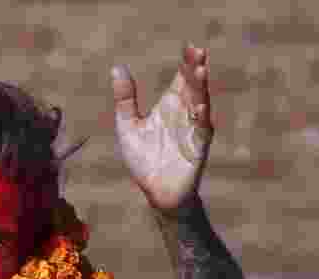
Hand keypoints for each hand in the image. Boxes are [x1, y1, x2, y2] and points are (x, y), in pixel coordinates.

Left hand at [111, 43, 213, 214]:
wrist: (156, 192)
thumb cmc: (144, 159)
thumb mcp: (128, 126)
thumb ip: (125, 99)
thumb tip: (116, 68)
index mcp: (170, 105)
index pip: (180, 78)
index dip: (186, 62)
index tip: (189, 46)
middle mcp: (184, 114)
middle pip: (192, 86)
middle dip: (195, 69)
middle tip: (197, 50)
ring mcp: (193, 130)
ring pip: (200, 104)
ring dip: (200, 88)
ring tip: (200, 70)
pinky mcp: (197, 148)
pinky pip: (201, 131)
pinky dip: (201, 118)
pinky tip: (200, 107)